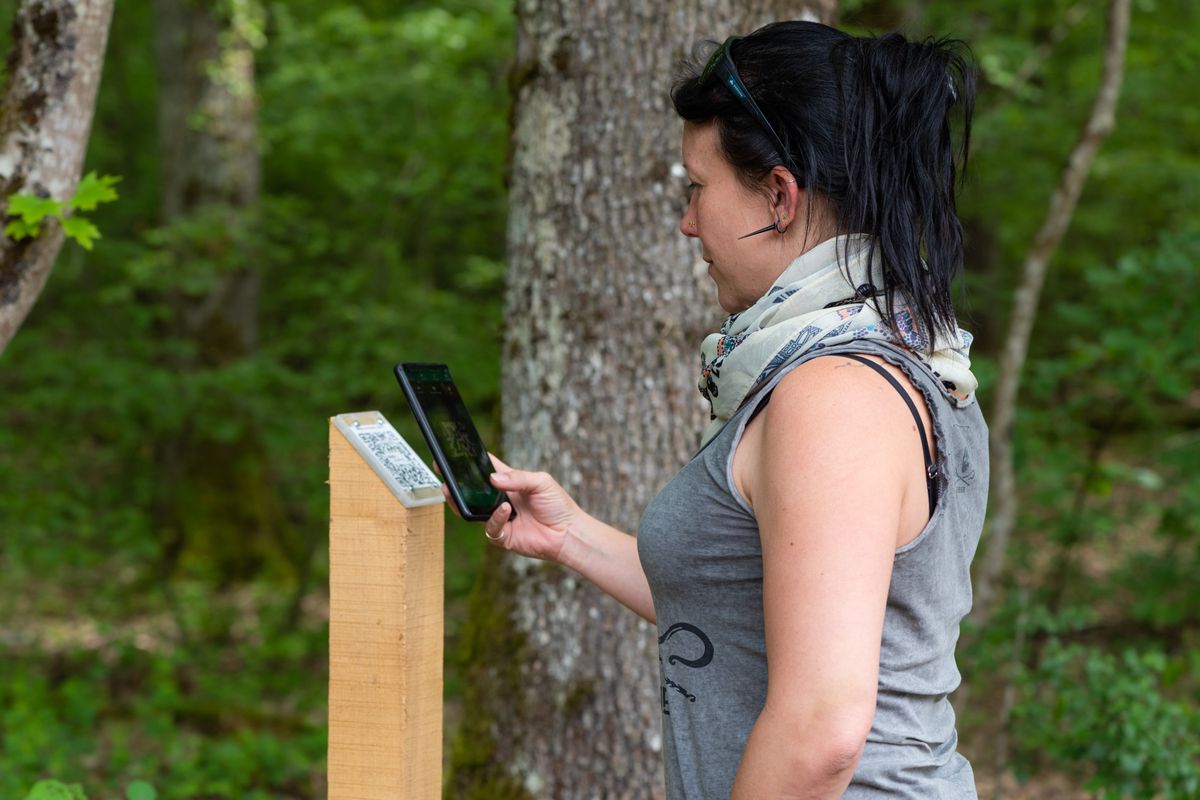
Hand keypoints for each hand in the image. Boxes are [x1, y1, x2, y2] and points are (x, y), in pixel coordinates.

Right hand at [442, 453, 580, 562]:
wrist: (568, 533)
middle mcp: (501, 500)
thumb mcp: (541, 482)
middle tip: (446, 474)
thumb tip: (493, 479)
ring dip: (464, 501)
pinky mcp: (503, 536)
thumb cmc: (558, 505)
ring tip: (456, 491)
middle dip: (458, 484)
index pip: (487, 469)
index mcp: (510, 483)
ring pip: (473, 511)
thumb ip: (518, 478)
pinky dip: (495, 518)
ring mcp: (500, 518)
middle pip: (473, 491)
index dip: (472, 462)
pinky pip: (490, 527)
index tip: (456, 454)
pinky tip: (505, 511)